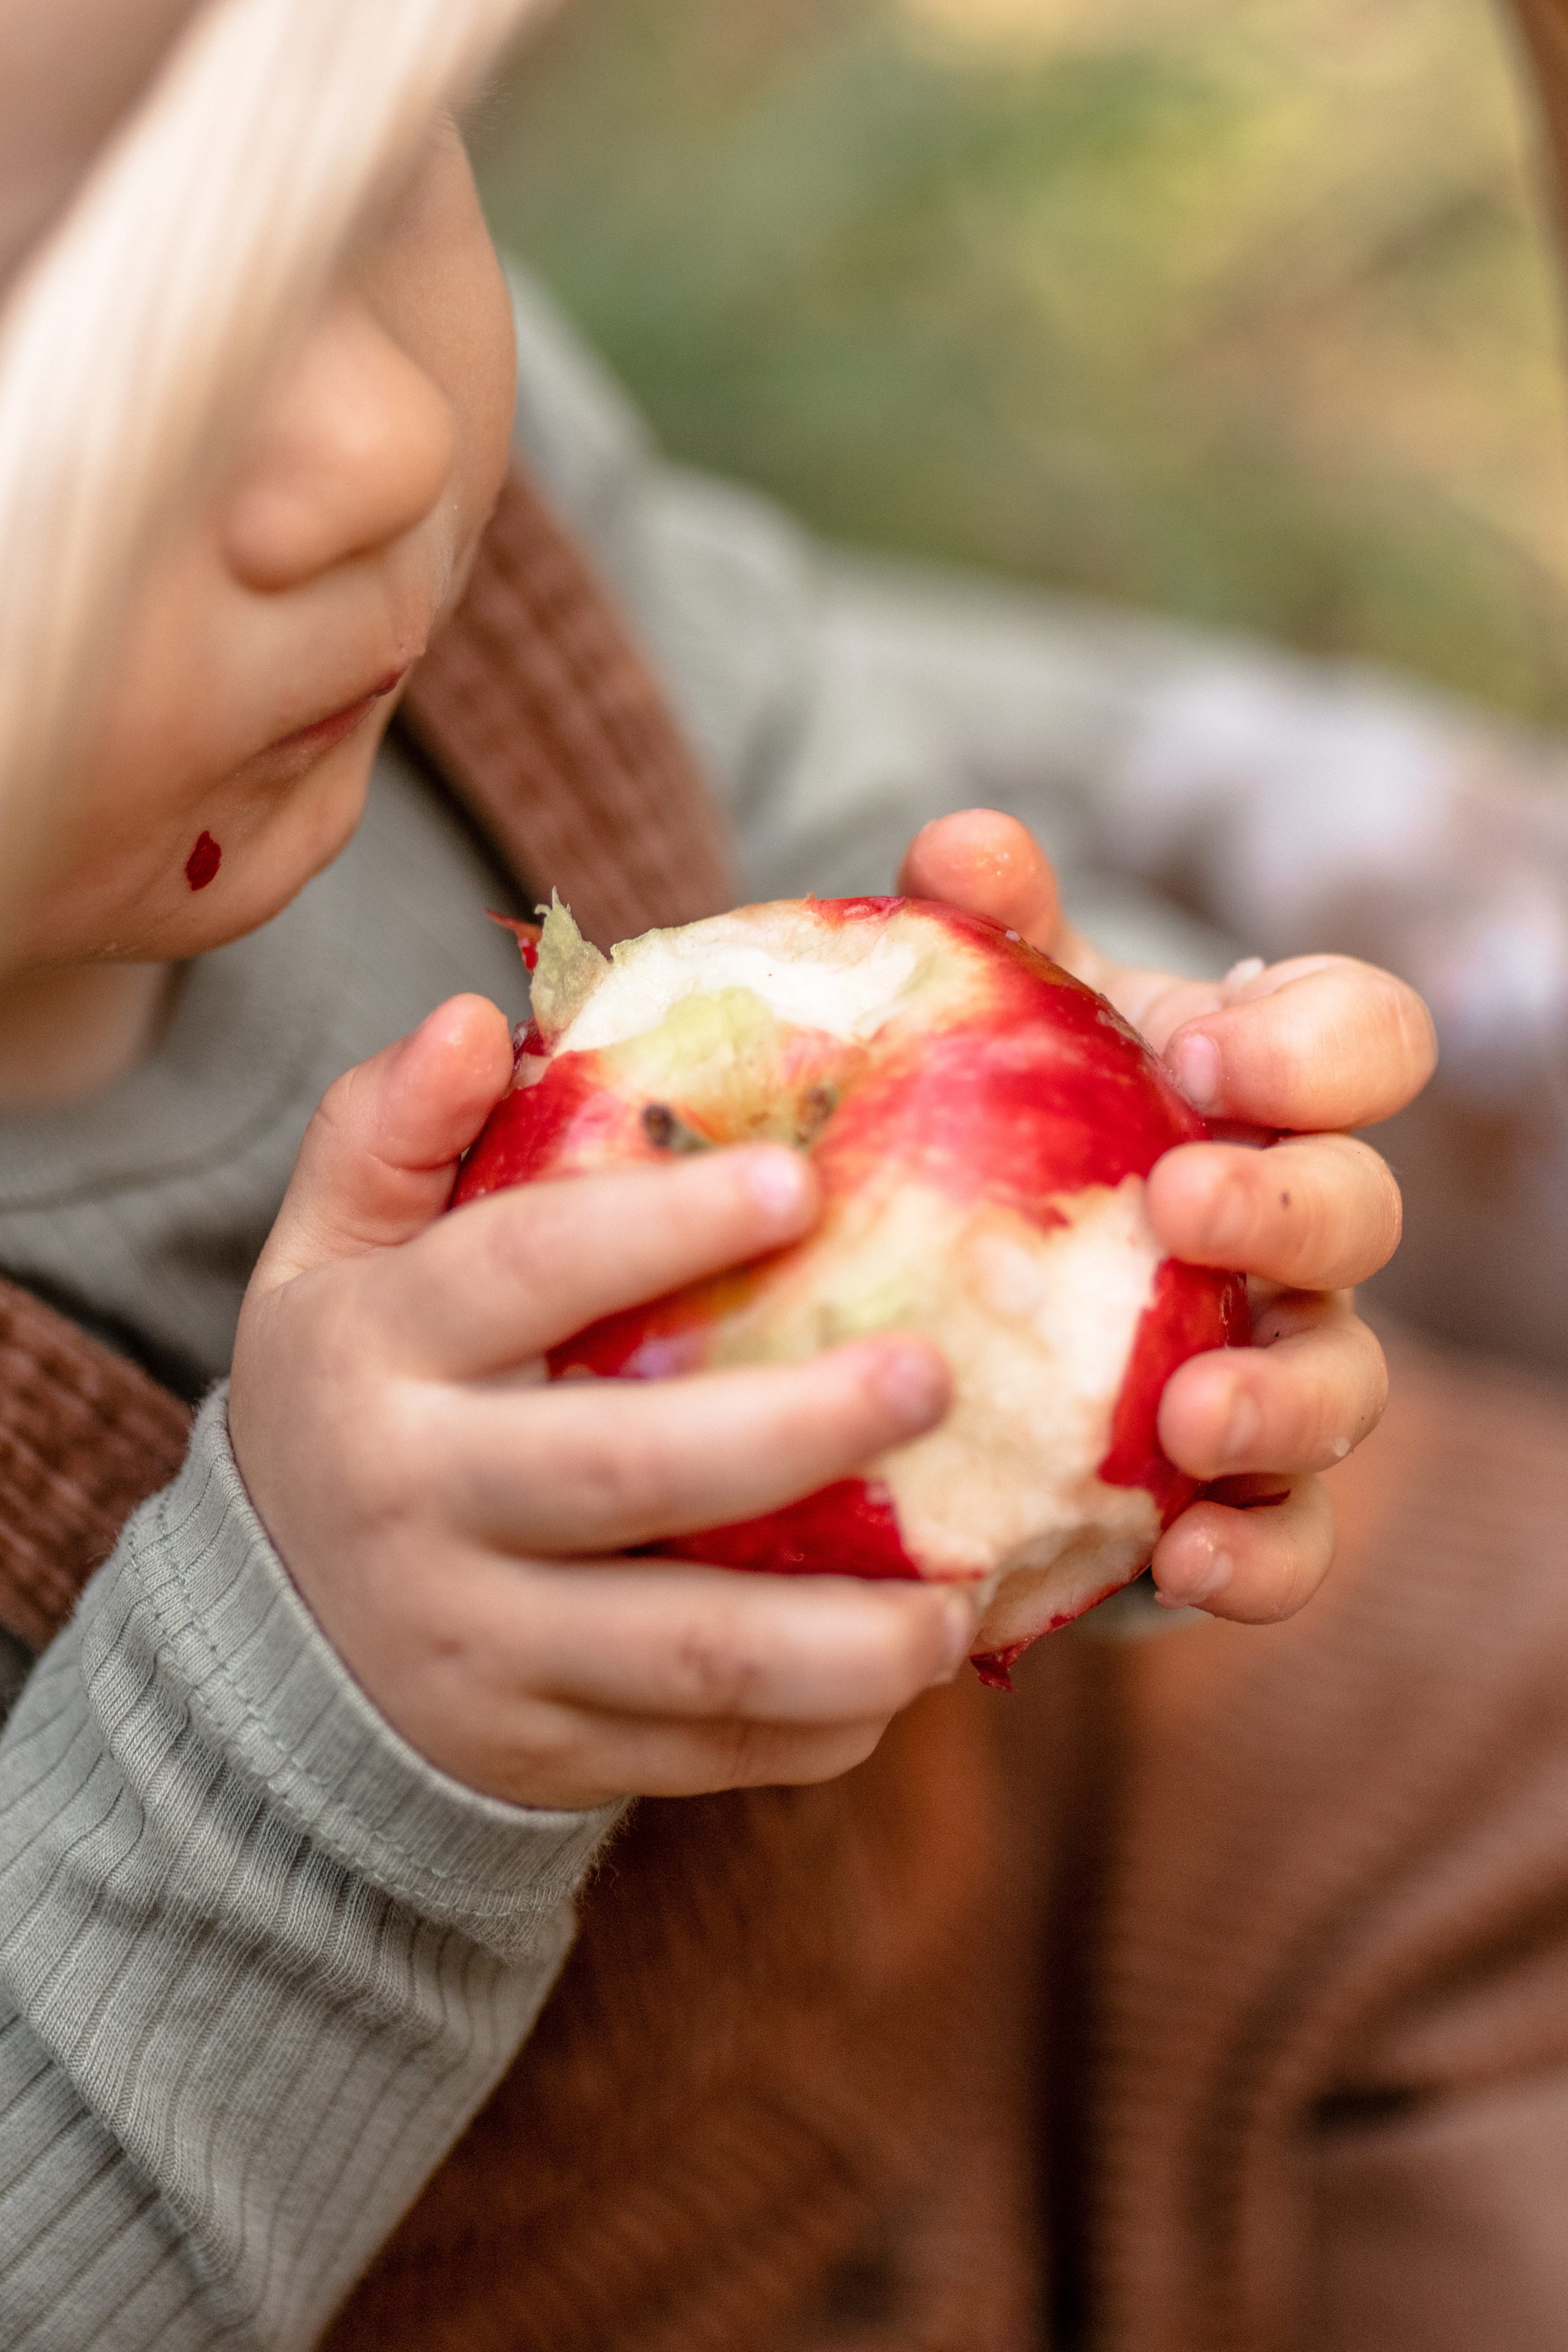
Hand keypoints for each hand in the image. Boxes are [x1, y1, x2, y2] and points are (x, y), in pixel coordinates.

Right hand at [228, 997, 970, 1809]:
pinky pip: (694, 1751)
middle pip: (622, 1468)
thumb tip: (474, 1019)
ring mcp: (477, 1648)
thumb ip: (384, 1134)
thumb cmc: (353, 1399)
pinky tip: (909, 1678)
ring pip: (683, 1652)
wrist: (265, 1648)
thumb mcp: (325, 1260)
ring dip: (840, 1634)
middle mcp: (417, 1503)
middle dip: (792, 1429)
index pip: (518, 1274)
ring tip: (966, 1592)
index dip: (657, 1227)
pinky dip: (813, 1728)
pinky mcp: (536, 1752)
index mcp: (375, 1352)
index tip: (802, 1180)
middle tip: (934, 1375)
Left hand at [900, 809, 1436, 1624]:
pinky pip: (1298, 1535)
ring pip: (1350, 1382)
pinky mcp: (1244, 1495)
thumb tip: (961, 846)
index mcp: (1257, 1090)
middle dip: (1289, 1209)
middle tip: (1182, 1209)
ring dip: (1284, 1397)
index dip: (1311, 1046)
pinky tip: (1185, 1566)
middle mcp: (1295, 1224)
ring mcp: (1284, 1361)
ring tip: (1188, 1420)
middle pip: (1361, 1208)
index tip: (1199, 1055)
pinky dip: (1261, 1556)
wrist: (945, 1299)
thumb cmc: (994, 1131)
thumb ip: (986, 936)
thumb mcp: (987, 1029)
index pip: (1362, 1037)